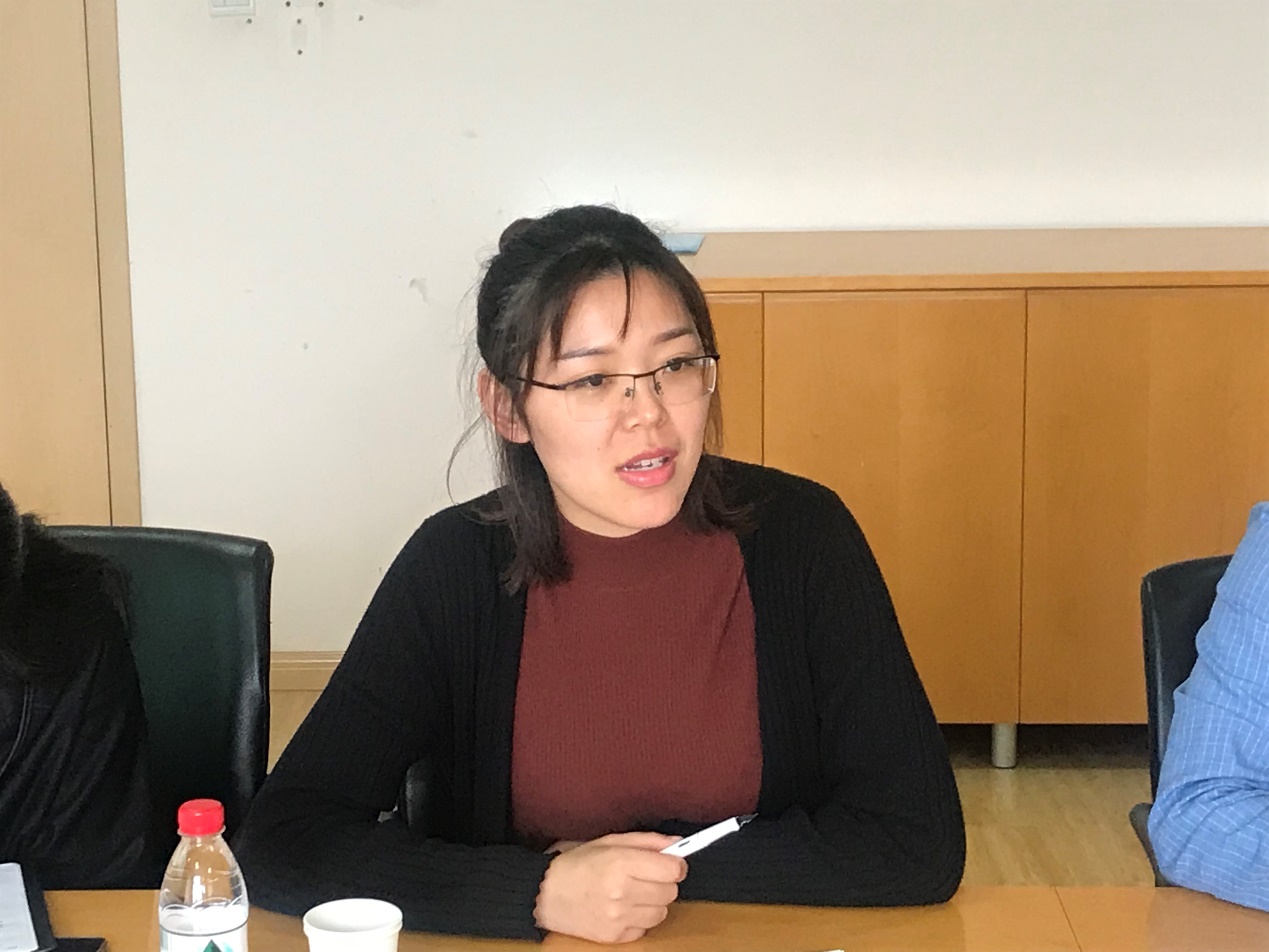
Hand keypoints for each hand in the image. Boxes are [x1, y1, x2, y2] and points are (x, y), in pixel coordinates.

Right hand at [534, 831, 686, 942]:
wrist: (546, 893)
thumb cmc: (577, 863)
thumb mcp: (611, 842)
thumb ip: (647, 842)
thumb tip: (677, 845)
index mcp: (621, 863)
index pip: (673, 870)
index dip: (675, 864)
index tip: (670, 863)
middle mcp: (622, 892)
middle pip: (671, 891)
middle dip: (663, 882)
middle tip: (645, 876)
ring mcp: (618, 918)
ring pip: (662, 912)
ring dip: (653, 902)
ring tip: (633, 892)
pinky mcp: (615, 937)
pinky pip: (646, 928)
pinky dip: (639, 918)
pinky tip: (623, 907)